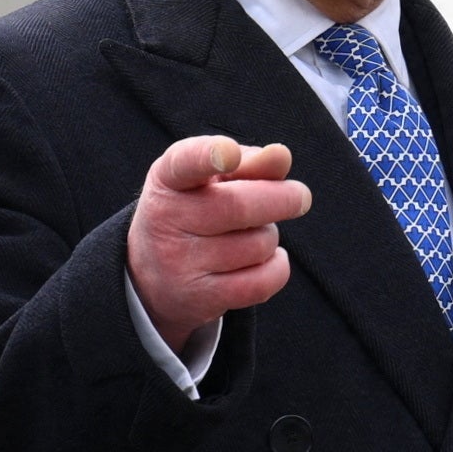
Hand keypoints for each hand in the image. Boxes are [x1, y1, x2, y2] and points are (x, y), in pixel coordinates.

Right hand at [123, 133, 308, 356]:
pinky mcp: (199, 298)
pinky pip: (262, 281)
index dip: (209, 156)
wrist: (153, 275)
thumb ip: (250, 163)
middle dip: (282, 200)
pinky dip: (277, 268)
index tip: (229, 153)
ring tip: (251, 236)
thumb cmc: (195, 211)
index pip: (185, 163)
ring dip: (270, 237)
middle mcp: (166, 219)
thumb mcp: (211, 179)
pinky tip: (266, 260)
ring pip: (258, 244)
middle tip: (300, 196)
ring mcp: (179, 262)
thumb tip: (281, 157)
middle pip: (240, 207)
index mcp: (168, 177)